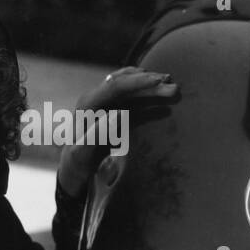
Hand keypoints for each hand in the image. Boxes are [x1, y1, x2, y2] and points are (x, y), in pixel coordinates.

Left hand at [57, 66, 178, 198]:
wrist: (74, 167)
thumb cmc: (77, 162)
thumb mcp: (83, 153)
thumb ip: (98, 133)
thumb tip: (121, 112)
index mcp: (88, 103)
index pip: (116, 86)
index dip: (138, 82)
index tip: (159, 81)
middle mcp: (97, 98)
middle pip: (127, 84)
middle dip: (151, 85)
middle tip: (175, 89)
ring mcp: (106, 103)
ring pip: (132, 89)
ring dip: (153, 88)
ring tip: (174, 90)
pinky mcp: (114, 110)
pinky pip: (134, 99)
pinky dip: (149, 96)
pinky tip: (163, 98)